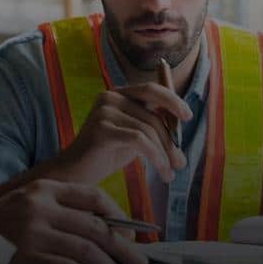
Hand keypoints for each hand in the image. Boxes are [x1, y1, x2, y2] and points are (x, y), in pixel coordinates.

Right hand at [0, 179, 147, 263]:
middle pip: (95, 225)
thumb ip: (57, 210)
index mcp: (43, 188)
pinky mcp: (28, 256)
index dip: (118, 214)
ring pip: (88, 249)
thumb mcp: (26, 205)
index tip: (132, 232)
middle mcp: (41, 205)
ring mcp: (34, 230)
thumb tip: (101, 231)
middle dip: (123, 247)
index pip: (92, 195)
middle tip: (140, 263)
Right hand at [49, 83, 192, 184]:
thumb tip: (182, 119)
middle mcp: (109, 97)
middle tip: (181, 162)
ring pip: (149, 131)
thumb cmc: (104, 154)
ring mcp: (104, 111)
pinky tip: (162, 173)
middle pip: (153, 115)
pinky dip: (156, 158)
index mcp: (116, 94)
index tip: (187, 116)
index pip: (150, 89)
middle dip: (171, 141)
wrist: (75, 174)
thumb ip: (150, 122)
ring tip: (169, 173)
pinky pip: (140, 141)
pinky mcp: (102, 129)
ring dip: (165, 155)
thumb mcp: (132, 134)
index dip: (172, 100)